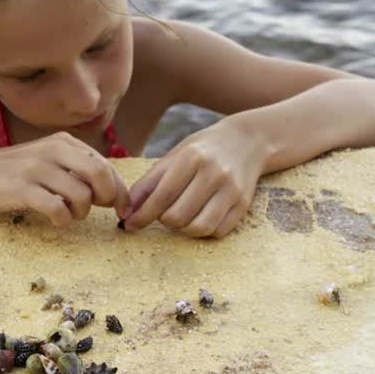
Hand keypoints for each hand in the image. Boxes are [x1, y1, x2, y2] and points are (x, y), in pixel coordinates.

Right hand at [0, 132, 130, 226]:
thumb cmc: (13, 171)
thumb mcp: (47, 159)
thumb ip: (76, 169)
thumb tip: (111, 191)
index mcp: (63, 142)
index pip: (105, 165)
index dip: (120, 190)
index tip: (122, 209)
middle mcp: (53, 150)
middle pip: (100, 175)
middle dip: (107, 199)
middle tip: (98, 211)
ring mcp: (37, 169)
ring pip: (81, 195)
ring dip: (81, 212)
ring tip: (68, 214)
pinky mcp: (22, 188)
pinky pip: (57, 208)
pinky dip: (63, 219)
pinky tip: (55, 219)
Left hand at [121, 122, 268, 237]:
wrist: (247, 142)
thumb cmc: (202, 151)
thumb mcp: (173, 157)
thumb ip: (149, 183)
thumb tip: (128, 212)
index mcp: (192, 158)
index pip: (162, 195)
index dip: (143, 215)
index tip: (130, 225)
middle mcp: (214, 174)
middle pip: (178, 216)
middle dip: (164, 221)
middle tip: (163, 214)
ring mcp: (232, 190)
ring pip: (199, 227)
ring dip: (182, 230)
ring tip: (180, 218)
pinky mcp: (243, 205)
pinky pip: (217, 231)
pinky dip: (202, 231)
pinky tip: (198, 218)